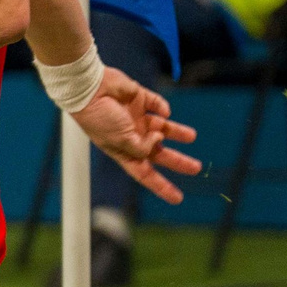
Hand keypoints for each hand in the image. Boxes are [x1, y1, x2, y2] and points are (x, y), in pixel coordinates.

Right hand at [73, 66, 200, 202]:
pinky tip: (164, 112)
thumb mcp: (121, 141)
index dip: (161, 186)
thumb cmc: (99, 118)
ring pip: (163, 128)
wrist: (90, 89)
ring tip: (192, 136)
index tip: (177, 198)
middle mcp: (131, 137)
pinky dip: (163, 108)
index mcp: (123, 151)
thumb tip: (159, 140)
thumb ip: (143, 147)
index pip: (146, 174)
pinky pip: (157, 105)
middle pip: (159, 152)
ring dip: (178, 133)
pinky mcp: (139, 99)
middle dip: (177, 160)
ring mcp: (136, 118)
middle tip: (196, 167)